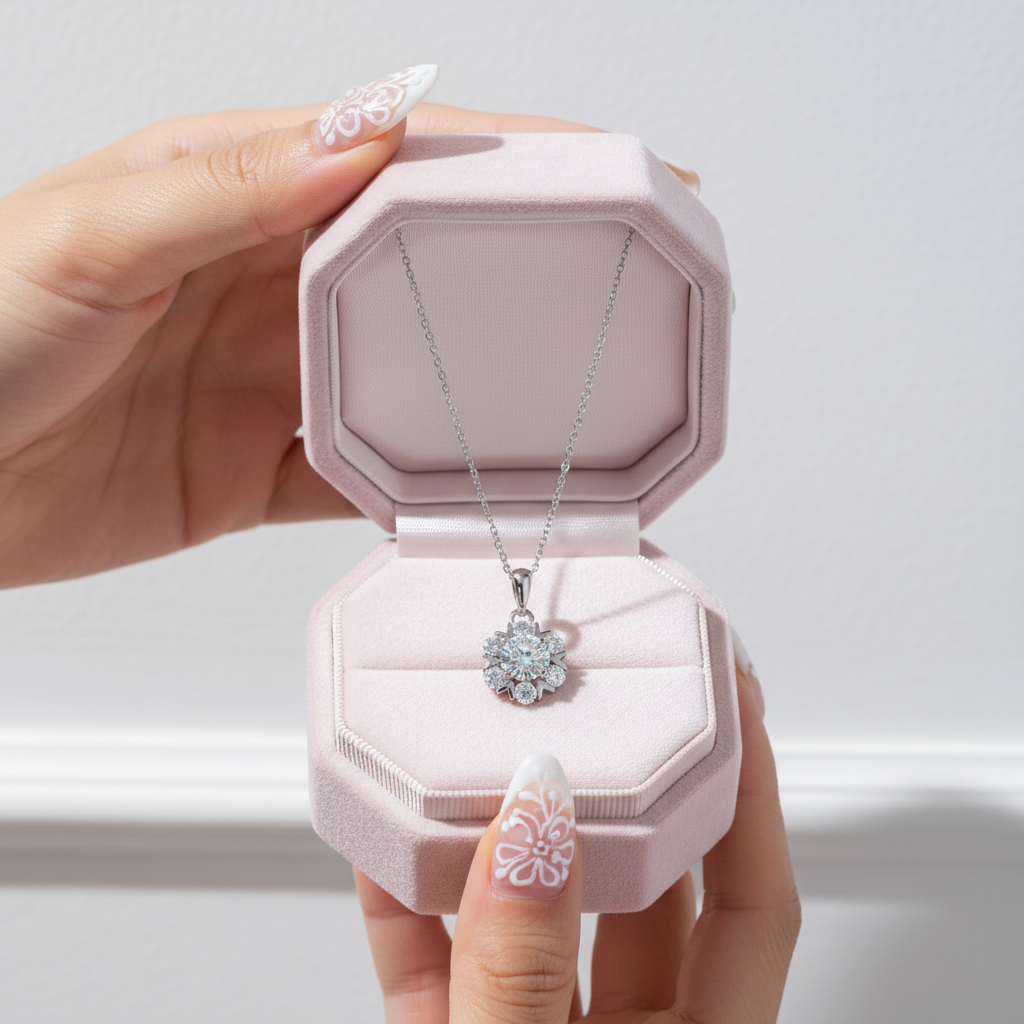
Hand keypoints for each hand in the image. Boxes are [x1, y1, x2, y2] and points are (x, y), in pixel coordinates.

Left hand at [2, 64, 674, 586]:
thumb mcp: (92, 236)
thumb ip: (232, 190)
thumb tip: (365, 136)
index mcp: (237, 192)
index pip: (402, 160)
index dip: (515, 160)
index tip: (610, 172)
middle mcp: (269, 281)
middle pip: (426, 272)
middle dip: (524, 276)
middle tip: (616, 291)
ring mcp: (274, 379)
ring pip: (407, 382)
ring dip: (479, 394)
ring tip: (563, 403)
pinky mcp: (260, 468)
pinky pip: (361, 479)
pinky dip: (414, 492)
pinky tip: (462, 495)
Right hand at [355, 661, 799, 1021]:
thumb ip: (524, 974)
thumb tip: (530, 835)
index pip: (750, 904)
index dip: (752, 795)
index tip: (734, 697)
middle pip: (639, 885)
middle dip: (613, 788)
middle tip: (595, 698)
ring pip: (533, 912)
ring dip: (500, 835)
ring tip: (484, 747)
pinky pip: (433, 955)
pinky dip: (408, 896)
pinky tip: (385, 835)